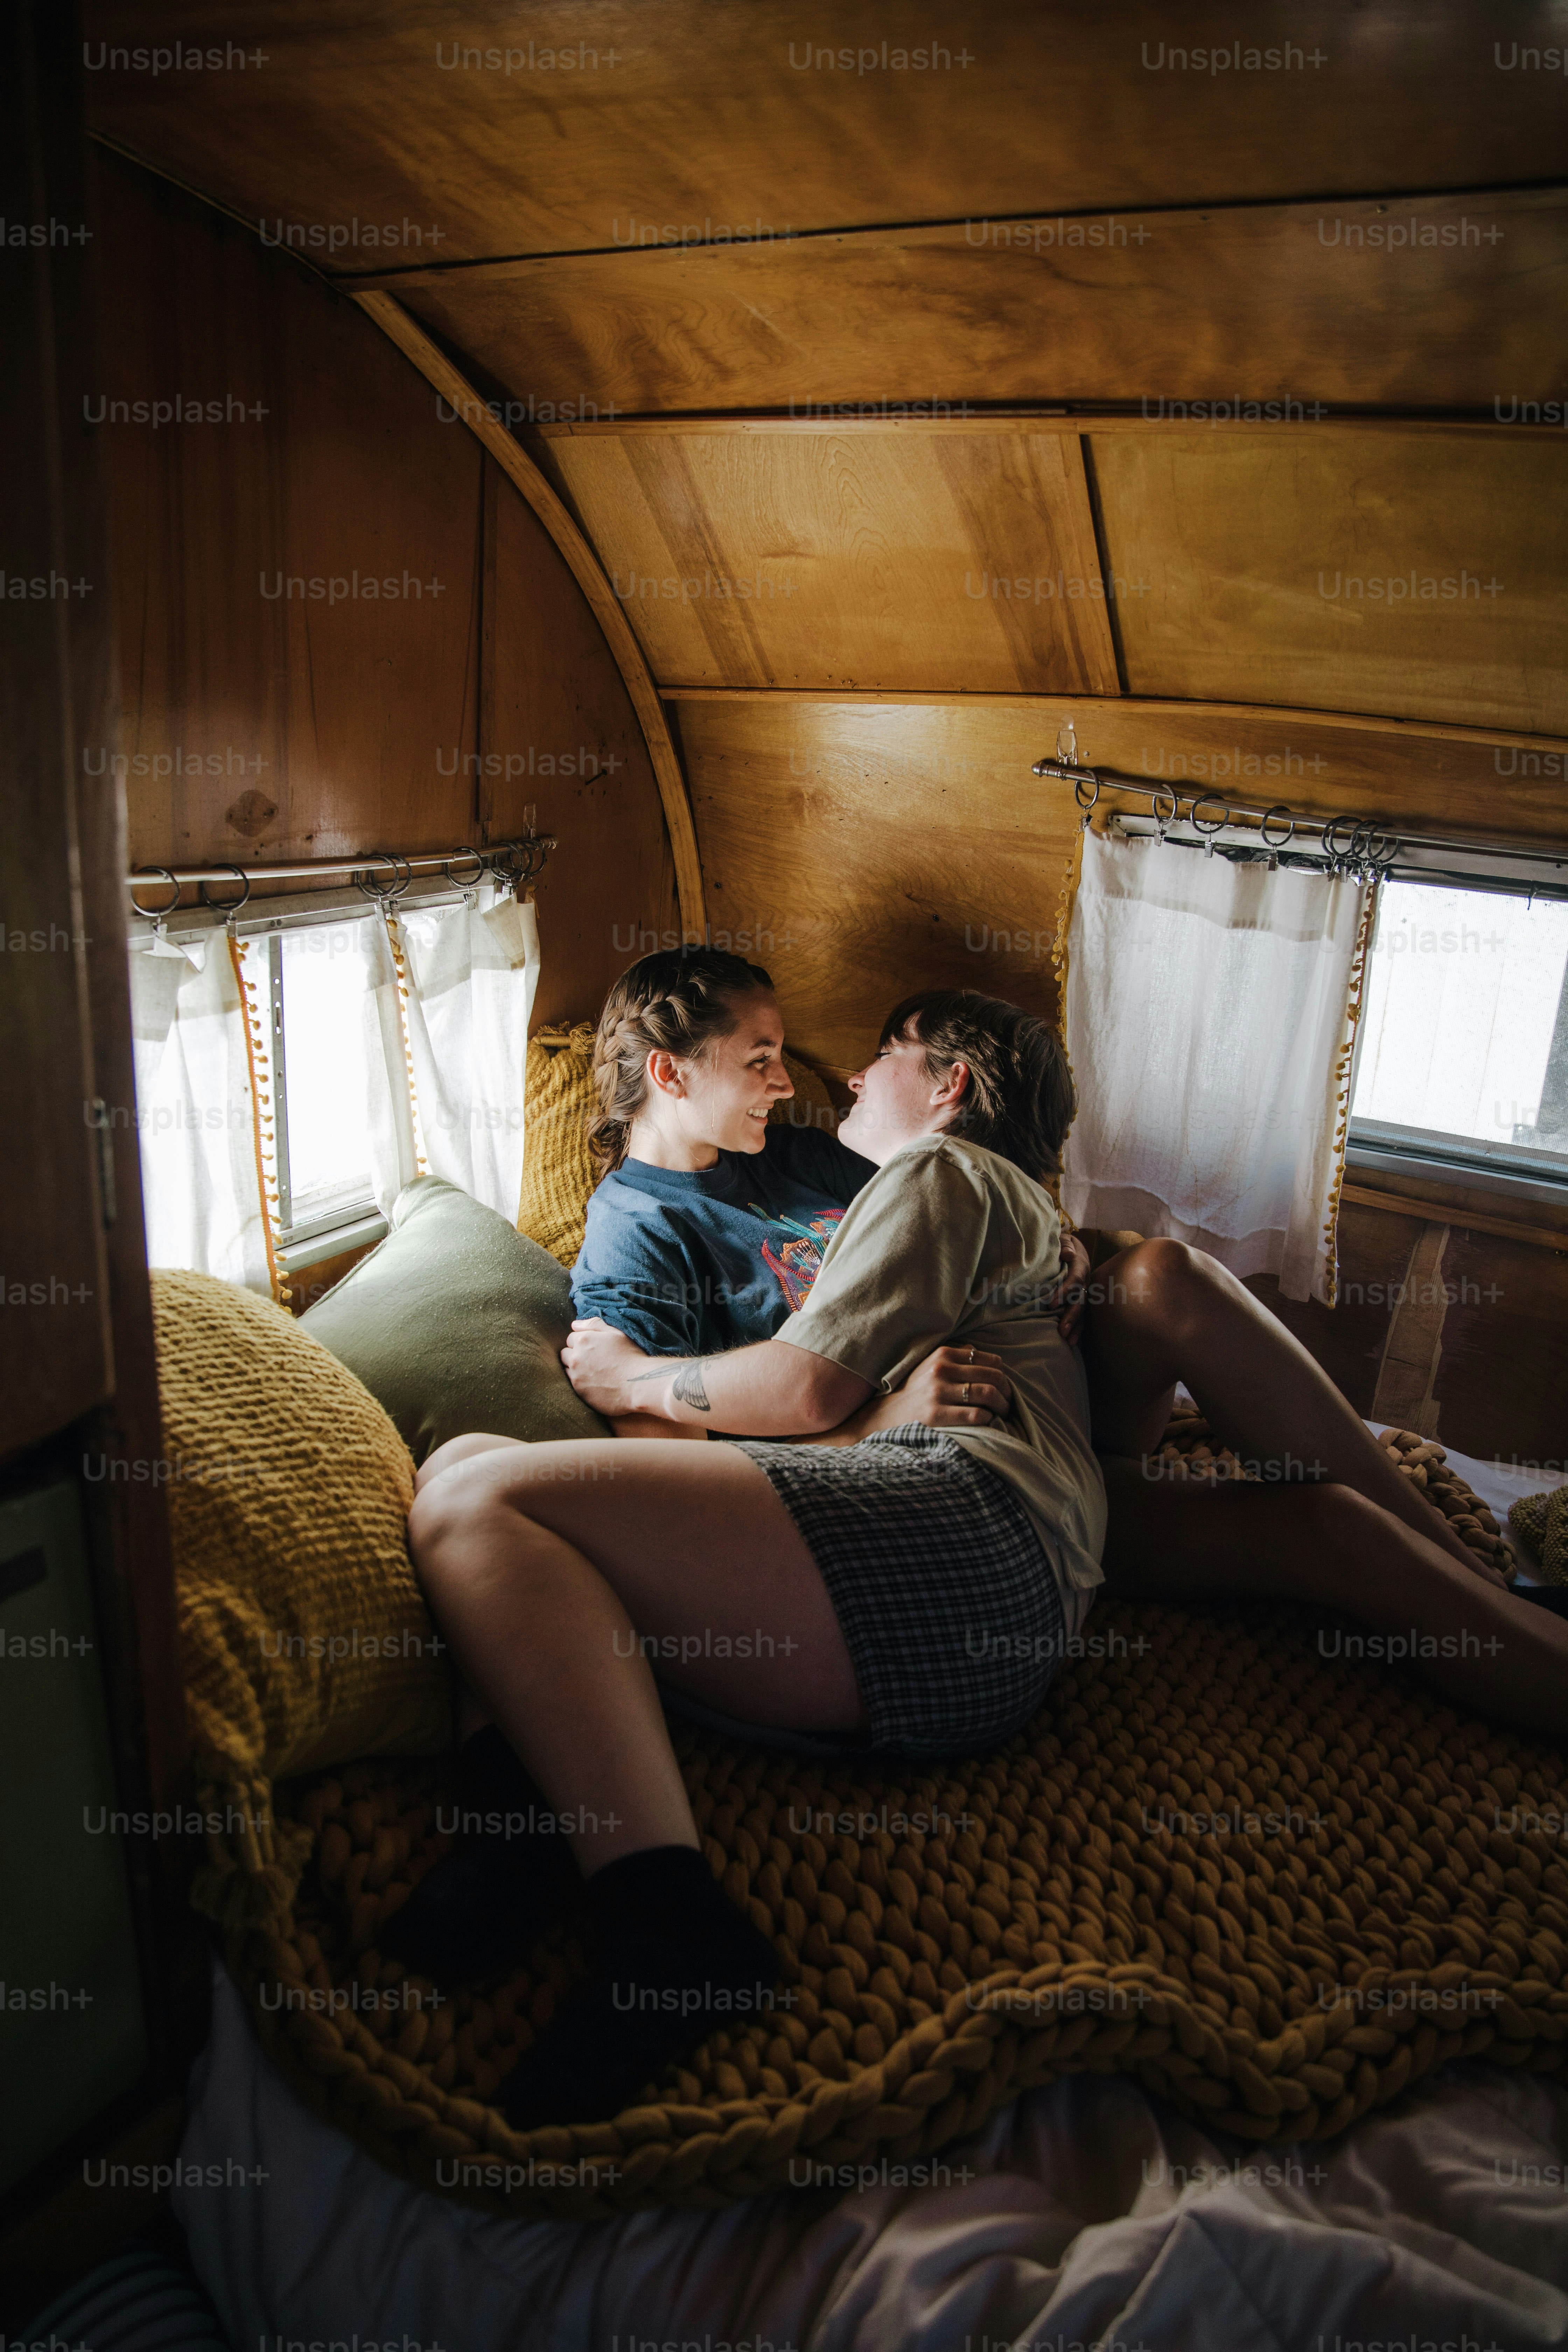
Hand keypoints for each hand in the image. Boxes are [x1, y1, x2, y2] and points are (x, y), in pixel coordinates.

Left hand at [561, 1316, 652, 1415]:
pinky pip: (572, 1383)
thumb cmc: (631, 1356)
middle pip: (565, 1353)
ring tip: (593, 1371)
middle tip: (592, 1359)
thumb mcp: (617, 1333)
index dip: (583, 1341)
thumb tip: (574, 1324)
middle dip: (575, 1354)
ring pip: (567, 1368)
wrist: (638, 1384)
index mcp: (584, 1340)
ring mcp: (575, 1375)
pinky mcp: (578, 1391)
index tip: (594, 1347)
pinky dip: (579, 1381)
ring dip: (575, 1368)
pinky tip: (594, 1382)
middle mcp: (575, 1357)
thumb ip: (594, 1325)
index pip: (571, 1337)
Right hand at [853, 1345, 1013, 1436]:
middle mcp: (941, 1370)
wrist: (886, 1415)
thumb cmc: (915, 1391)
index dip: (1003, 1375)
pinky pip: (977, 1415)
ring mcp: (938, 1392)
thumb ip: (955, 1357)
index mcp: (943, 1354)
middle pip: (993, 1376)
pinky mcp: (936, 1415)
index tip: (1003, 1387)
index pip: (991, 1360)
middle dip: (1007, 1391)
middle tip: (1008, 1403)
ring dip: (1002, 1406)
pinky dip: (988, 1418)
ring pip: (988, 1394)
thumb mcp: (930, 1365)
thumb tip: (981, 1353)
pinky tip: (986, 1421)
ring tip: (1002, 1413)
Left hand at [1043, 1230, 1090, 1347]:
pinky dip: (1077, 1329)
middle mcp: (1085, 1281)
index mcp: (1081, 1265)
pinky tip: (1070, 1342)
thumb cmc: (1062, 1244)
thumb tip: (1066, 1254)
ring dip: (1076, 1327)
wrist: (1072, 1248)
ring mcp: (1084, 1292)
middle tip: (1061, 1330)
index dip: (1065, 1291)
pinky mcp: (1081, 1300)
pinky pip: (1081, 1316)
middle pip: (1081, 1300)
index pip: (1075, 1279)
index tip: (1051, 1304)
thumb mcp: (1064, 1239)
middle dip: (1071, 1316)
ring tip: (1067, 1341)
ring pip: (1082, 1311)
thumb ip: (1065, 1245)